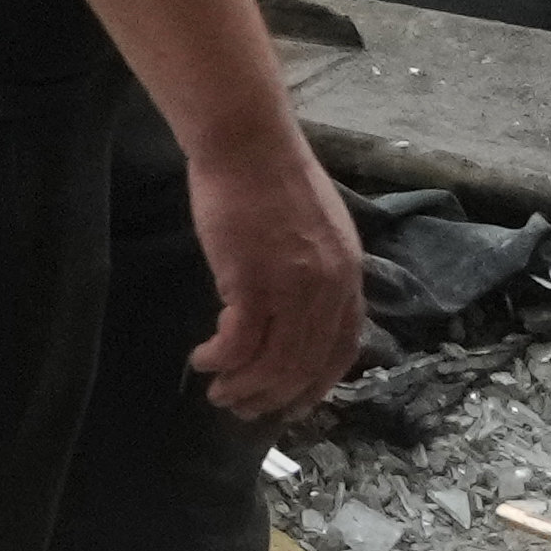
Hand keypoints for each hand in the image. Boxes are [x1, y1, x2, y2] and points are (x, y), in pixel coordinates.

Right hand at [179, 133, 368, 428]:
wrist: (246, 141)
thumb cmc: (271, 178)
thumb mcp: (318, 231)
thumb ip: (318, 274)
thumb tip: (299, 315)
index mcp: (348, 276)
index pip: (340, 351)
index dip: (314, 386)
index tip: (290, 405)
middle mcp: (327, 289)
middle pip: (302, 366)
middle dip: (271, 397)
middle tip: (243, 409)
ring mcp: (291, 287)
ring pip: (271, 363)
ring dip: (243, 386)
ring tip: (219, 392)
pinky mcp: (251, 281)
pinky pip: (237, 342)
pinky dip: (219, 359)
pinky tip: (202, 360)